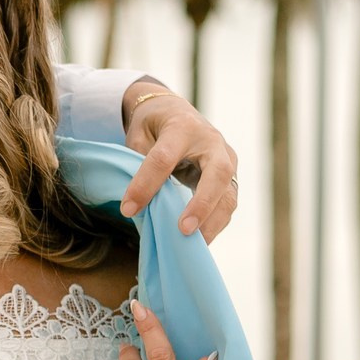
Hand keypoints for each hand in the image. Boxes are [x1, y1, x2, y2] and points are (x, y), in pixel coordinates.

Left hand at [119, 82, 239, 239]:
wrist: (177, 113)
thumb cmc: (154, 125)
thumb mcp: (139, 134)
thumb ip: (138, 162)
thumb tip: (137, 204)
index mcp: (182, 127)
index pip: (164, 158)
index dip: (145, 184)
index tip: (128, 209)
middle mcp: (211, 142)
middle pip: (217, 174)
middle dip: (201, 204)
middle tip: (183, 230)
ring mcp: (227, 159)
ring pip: (229, 194)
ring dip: (212, 223)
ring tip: (193, 247)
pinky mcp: (230, 177)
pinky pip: (227, 204)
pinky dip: (215, 225)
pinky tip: (199, 243)